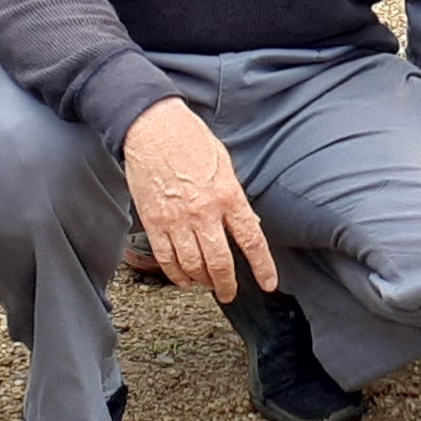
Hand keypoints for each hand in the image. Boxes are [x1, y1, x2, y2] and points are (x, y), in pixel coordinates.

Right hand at [120, 97, 272, 302]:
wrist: (152, 127)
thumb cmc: (190, 139)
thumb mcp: (225, 164)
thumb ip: (235, 197)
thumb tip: (249, 223)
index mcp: (228, 195)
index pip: (252, 240)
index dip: (262, 267)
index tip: (268, 283)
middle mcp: (204, 212)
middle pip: (220, 263)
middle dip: (227, 284)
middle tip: (229, 292)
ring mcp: (177, 220)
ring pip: (193, 266)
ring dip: (202, 281)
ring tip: (207, 284)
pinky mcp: (154, 222)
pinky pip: (166, 259)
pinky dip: (176, 275)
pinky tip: (183, 279)